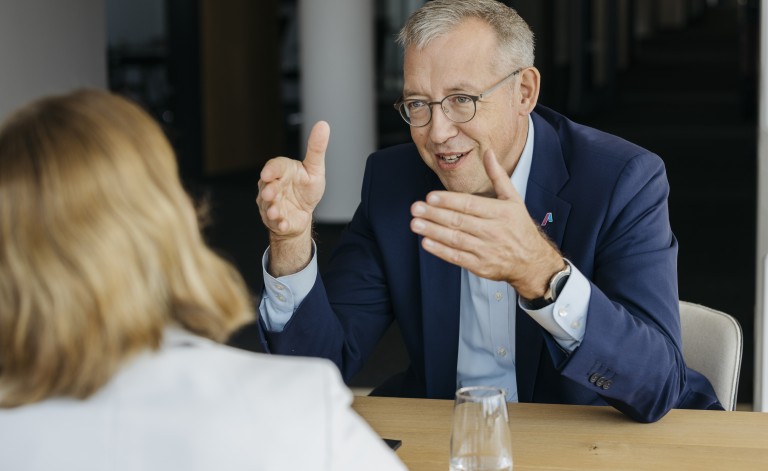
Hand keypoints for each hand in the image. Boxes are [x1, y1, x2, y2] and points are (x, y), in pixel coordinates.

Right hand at [257, 121, 328, 275]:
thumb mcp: (315, 168)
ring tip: (275, 212)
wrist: (303, 213)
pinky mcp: (276, 221)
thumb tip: (323, 124)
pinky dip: (280, 224)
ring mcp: (272, 204)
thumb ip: (316, 149)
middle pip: (267, 187)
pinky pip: (276, 223)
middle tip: (270, 194)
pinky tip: (284, 224)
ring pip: (268, 206)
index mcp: (282, 172)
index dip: (271, 170)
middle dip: (268, 191)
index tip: (268, 173)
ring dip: (271, 209)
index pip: (274, 167)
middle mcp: (273, 187)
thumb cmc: (306, 188)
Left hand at [409, 150, 562, 298]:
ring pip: (456, 239)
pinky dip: (441, 251)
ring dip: (433, 231)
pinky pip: (457, 257)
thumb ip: (498, 175)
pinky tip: (426, 242)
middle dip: (435, 215)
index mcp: (500, 212)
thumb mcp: (513, 199)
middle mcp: (493, 231)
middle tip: (416, 208)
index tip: (430, 196)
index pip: (470, 204)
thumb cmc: (519, 226)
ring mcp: (486, 250)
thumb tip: (488, 152)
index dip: (449, 201)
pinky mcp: (480, 266)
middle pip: (459, 221)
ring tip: (415, 224)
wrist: (531, 261)